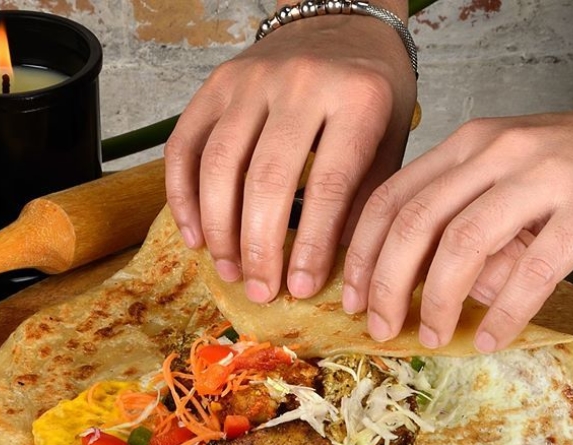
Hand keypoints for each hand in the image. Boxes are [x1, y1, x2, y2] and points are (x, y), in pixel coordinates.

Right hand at [165, 4, 415, 303]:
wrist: (340, 24)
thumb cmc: (370, 91)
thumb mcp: (390, 140)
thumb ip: (365, 198)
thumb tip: (338, 266)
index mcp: (358, 99)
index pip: (329, 186)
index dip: (311, 246)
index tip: (302, 288)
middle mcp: (300, 82)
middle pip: (266, 179)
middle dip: (260, 247)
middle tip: (260, 290)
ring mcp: (250, 80)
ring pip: (218, 165)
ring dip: (219, 229)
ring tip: (230, 270)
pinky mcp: (215, 84)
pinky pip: (185, 146)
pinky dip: (183, 196)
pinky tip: (195, 236)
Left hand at [342, 111, 572, 351]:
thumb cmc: (560, 168)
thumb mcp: (496, 173)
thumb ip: (450, 209)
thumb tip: (398, 276)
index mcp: (464, 146)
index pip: (389, 199)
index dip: (362, 254)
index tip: (353, 297)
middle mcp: (494, 152)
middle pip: (414, 223)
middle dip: (387, 284)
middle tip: (381, 326)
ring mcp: (541, 175)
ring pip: (463, 243)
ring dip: (438, 300)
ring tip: (433, 336)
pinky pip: (532, 270)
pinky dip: (505, 312)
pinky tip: (489, 338)